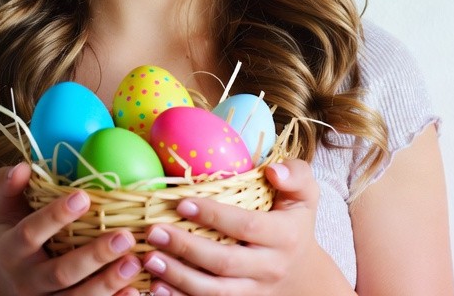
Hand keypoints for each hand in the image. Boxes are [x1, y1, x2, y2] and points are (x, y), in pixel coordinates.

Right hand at [0, 163, 141, 294]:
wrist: (7, 286)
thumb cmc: (14, 233)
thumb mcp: (4, 209)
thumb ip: (8, 186)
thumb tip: (22, 166)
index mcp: (12, 250)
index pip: (31, 233)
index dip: (56, 216)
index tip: (84, 196)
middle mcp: (28, 280)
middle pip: (61, 273)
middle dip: (94, 256)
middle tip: (125, 237)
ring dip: (107, 283)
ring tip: (134, 262)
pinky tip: (134, 290)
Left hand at [142, 159, 343, 295]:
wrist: (304, 274)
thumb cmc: (294, 222)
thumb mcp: (304, 194)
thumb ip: (296, 175)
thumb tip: (274, 170)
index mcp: (284, 236)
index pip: (245, 226)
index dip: (213, 215)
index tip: (181, 203)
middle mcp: (269, 268)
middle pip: (224, 263)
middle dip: (186, 248)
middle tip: (154, 232)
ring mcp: (254, 292)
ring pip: (214, 292)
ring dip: (178, 277)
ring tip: (149, 259)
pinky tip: (156, 287)